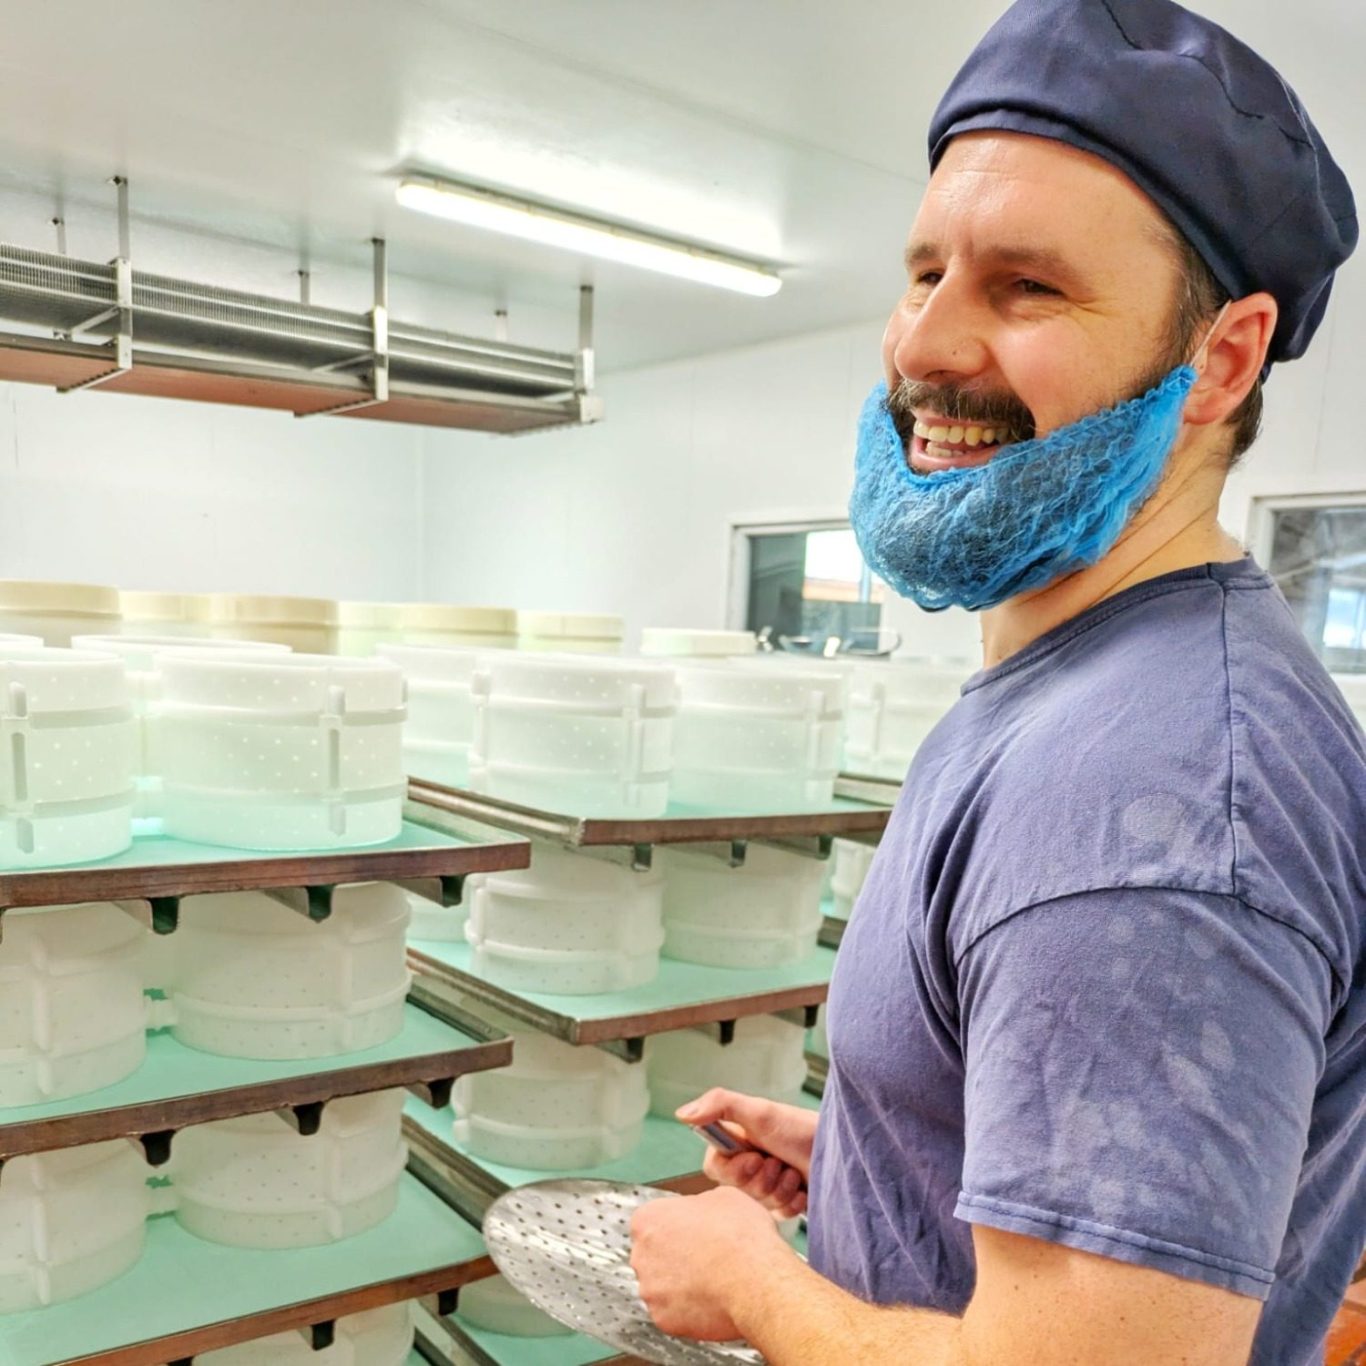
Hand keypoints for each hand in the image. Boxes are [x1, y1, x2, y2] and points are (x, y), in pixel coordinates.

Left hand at [630, 1186, 790, 1340]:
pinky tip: (712, 1299)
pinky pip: (674, 1312)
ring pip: (663, 1285)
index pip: (654, 1220)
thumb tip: (701, 1213)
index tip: (695, 1230)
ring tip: (714, 1279)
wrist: (755, 1282)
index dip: (679, 1224)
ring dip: (682, 1283)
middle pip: (655, 1254)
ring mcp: (650, 1291)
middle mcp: (640, 1255)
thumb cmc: (741, 1237)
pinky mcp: (663, 1320)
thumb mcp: (723, 1196)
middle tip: (707, 1255)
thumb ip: (699, 1204)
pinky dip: (690, 1308)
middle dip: (677, 1255)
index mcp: (648, 1219)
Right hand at [677, 1088, 816, 1219]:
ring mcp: (769, 1185)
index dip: (732, 1169)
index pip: (714, 1168)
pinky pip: (778, 1217)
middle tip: (777, 1162)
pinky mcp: (786, 1204)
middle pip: (737, 1189)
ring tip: (793, 1172)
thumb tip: (682, 1114)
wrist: (841, 1154)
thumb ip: (719, 1104)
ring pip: (757, 1204)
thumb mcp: (760, 1111)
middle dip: (760, 1179)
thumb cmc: (801, 1129)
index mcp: (739, 1142)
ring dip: (779, 1189)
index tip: (754, 1157)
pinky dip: (792, 1203)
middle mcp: (751, 1163)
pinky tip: (803, 1190)